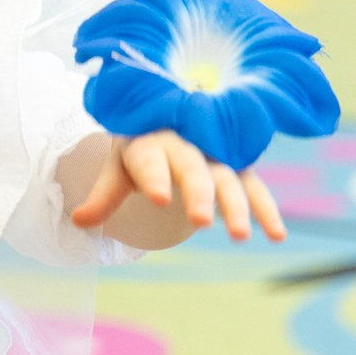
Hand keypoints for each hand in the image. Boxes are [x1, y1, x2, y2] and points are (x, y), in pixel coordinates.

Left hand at [68, 130, 287, 240]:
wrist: (169, 118)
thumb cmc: (140, 149)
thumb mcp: (119, 166)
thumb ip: (103, 195)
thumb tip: (79, 222)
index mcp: (150, 141)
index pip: (149, 158)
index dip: (153, 176)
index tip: (157, 198)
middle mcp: (185, 144)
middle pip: (192, 168)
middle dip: (198, 193)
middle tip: (200, 222)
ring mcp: (214, 155)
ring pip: (226, 179)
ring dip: (236, 206)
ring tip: (240, 236)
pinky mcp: (237, 166)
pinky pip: (253, 187)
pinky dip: (266, 209)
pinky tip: (276, 235)